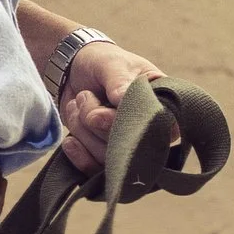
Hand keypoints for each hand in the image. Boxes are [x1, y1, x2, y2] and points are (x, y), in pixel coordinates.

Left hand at [56, 39, 163, 171]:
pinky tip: (70, 140)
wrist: (75, 70)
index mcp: (163, 107)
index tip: (108, 103)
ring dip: (83, 131)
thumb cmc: (103, 63)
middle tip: (85, 96)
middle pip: (128, 145)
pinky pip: (94, 170)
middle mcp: (149, 132)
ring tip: (78, 103)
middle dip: (97, 120)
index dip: (129, 122)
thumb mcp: (113, 64)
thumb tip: (124, 98)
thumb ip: (119, 81)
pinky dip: (79, 155)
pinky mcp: (105, 156)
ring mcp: (127, 147)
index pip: (157, 129)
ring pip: (108, 158)